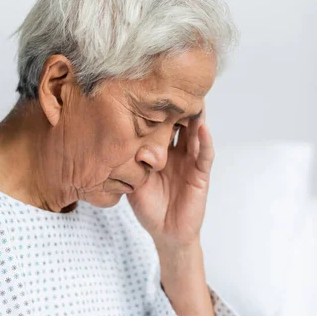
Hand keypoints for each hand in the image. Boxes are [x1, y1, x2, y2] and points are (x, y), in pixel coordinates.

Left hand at [126, 100, 213, 248]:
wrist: (164, 232)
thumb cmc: (149, 206)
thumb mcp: (133, 180)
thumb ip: (129, 160)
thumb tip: (112, 138)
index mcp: (160, 151)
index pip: (160, 124)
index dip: (156, 108)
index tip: (150, 87)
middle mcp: (177, 152)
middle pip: (180, 123)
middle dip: (177, 105)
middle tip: (175, 83)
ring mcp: (191, 161)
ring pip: (195, 133)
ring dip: (195, 116)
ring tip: (193, 97)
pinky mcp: (201, 174)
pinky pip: (204, 155)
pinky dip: (204, 141)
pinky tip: (202, 128)